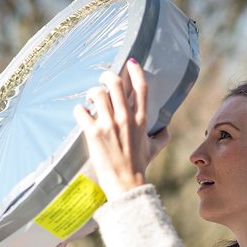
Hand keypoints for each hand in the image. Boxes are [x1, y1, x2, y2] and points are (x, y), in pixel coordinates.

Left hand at [73, 59, 170, 199]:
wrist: (126, 184)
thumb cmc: (140, 166)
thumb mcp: (154, 149)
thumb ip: (162, 137)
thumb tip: (166, 130)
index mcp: (141, 120)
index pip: (141, 88)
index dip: (135, 71)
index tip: (130, 62)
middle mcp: (125, 119)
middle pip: (115, 84)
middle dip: (107, 76)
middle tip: (103, 80)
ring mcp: (109, 125)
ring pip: (97, 94)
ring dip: (91, 93)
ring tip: (90, 99)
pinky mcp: (93, 133)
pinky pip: (81, 111)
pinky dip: (79, 110)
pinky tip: (81, 113)